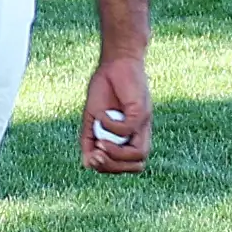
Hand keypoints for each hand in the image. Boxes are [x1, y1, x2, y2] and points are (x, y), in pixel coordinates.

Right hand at [80, 51, 150, 170]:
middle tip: (95, 155)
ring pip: (138, 155)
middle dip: (112, 166)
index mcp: (130, 139)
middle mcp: (140, 134)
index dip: (109, 169)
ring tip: (99, 144)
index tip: (91, 158)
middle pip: (136, 166)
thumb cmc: (104, 89)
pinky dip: (111, 126)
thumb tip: (87, 165)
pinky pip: (128, 130)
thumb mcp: (92, 119)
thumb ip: (89, 140)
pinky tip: (102, 115)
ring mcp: (143, 124)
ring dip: (115, 154)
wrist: (114, 63)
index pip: (126, 166)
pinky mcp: (142, 112)